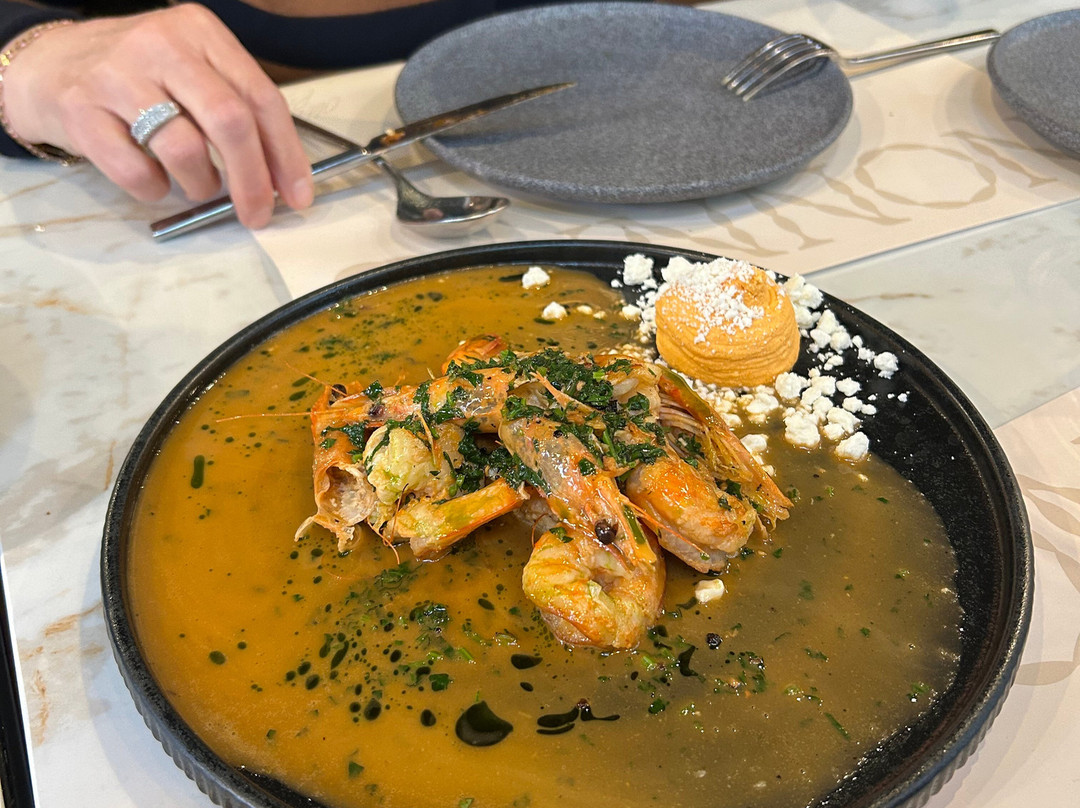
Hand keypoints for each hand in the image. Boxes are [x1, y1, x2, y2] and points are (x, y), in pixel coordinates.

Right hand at [2, 4, 313, 227]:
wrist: (49, 64)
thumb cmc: (139, 77)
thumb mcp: (192, 71)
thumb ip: (237, 110)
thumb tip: (282, 179)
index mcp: (199, 31)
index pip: (260, 97)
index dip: (286, 154)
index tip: (297, 196)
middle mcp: (161, 45)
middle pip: (229, 121)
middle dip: (253, 180)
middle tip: (257, 214)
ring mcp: (117, 75)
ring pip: (184, 148)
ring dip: (202, 186)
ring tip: (200, 188)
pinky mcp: (80, 110)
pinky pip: (135, 170)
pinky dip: (155, 190)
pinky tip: (156, 183)